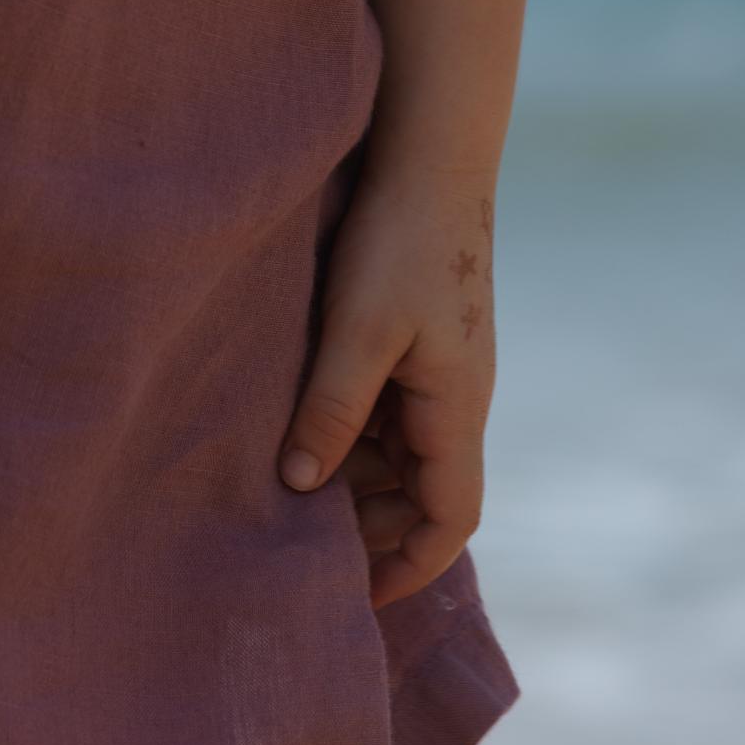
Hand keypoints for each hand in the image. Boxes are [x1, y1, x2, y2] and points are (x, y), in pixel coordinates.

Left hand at [279, 165, 494, 608]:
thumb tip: (301, 487)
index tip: (356, 595)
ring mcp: (441, 364)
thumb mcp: (359, 328)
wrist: (432, 149)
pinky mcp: (419, 333)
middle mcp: (457, 395)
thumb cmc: (400, 238)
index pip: (451, 519)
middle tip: (299, 539)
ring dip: (356, 470)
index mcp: (457, 407)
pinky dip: (353, 425)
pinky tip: (302, 415)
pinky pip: (390, 405)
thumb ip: (331, 408)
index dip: (409, 566)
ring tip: (287, 481)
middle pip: (422, 492)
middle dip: (371, 523)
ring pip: (401, 449)